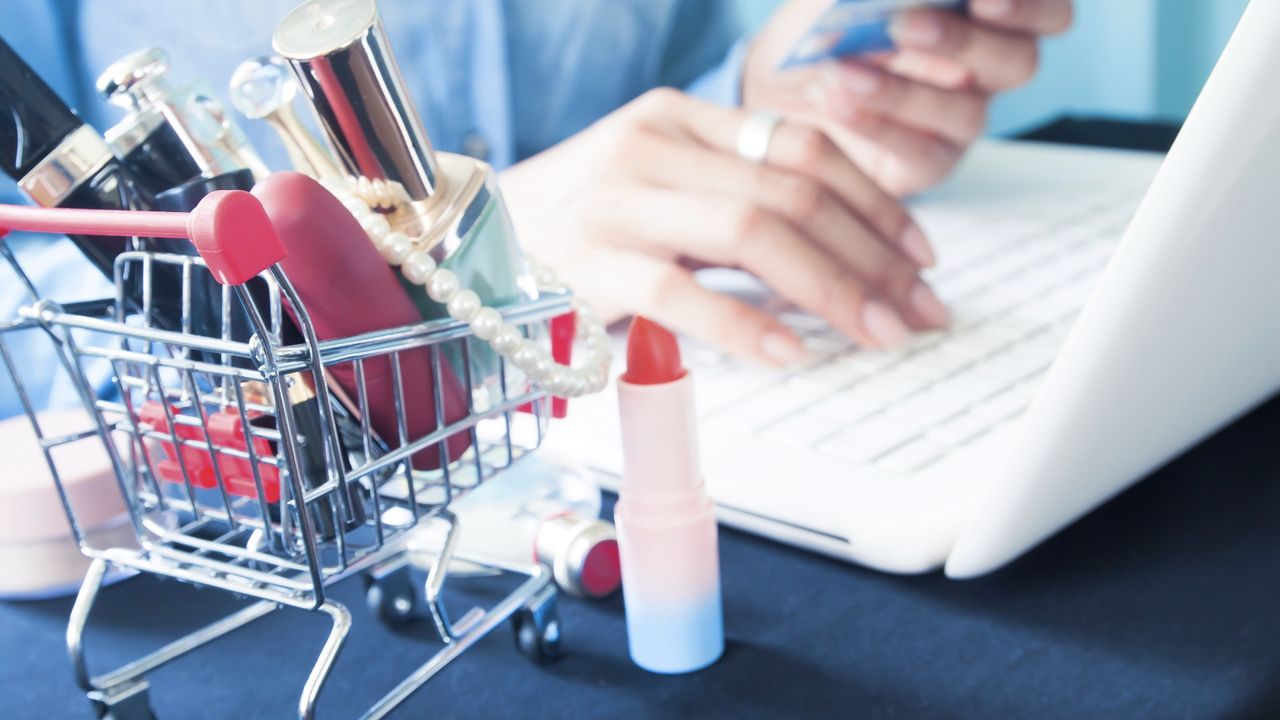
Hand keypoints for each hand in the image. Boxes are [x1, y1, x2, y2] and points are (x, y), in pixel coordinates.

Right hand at [500, 89, 948, 365]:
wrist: (465, 245)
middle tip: (917, 310)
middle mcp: (653, 144)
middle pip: (794, 191)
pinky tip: (792, 354)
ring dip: (832, 288)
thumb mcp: (657, 189)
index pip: (803, 146)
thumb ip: (732, 204)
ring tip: (877, 333)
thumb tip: (835, 255)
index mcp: (680, 118)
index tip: (919, 253)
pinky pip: (684, 292)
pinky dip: (746, 326)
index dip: (875, 201)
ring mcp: (618, 199)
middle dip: (872, 256)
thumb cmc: (573, 228)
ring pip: (754, 231)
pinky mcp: (589, 261)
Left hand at [743, 0, 1073, 195]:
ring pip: (967, 112)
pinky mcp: (928, 163)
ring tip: (844, 70)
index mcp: (986, 16)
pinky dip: (876, 123)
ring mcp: (960, 120)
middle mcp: (986, 69)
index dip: (1030, 4)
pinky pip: (919, 151)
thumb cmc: (826, 27)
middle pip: (1019, 62)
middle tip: (906, 24)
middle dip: (965, 41)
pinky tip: (836, 100)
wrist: (777, 84)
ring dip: (903, 90)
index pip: (1048, 12)